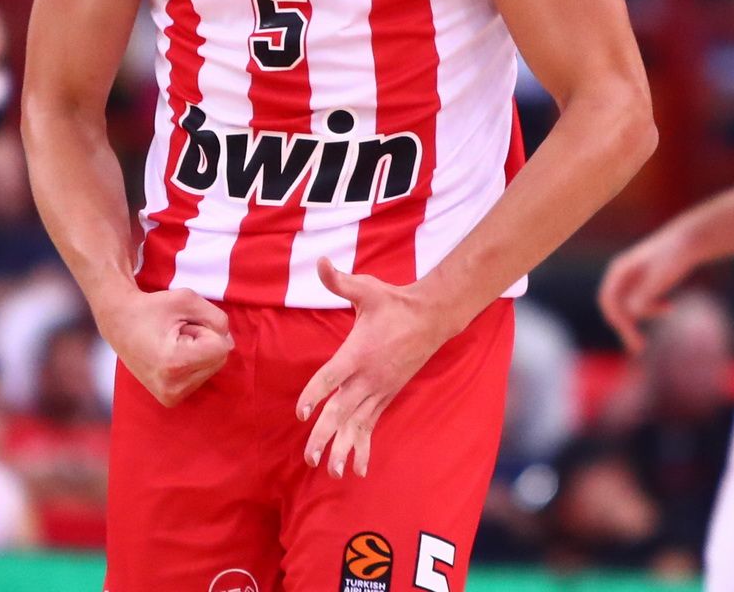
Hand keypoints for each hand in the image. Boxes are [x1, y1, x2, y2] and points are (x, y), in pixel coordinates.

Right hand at [96, 287, 232, 407]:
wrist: (118, 324)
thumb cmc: (152, 308)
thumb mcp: (188, 299)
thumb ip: (217, 318)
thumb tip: (229, 344)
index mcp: (175, 364)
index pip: (221, 347)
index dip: (205, 328)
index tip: (179, 326)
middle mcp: (173, 387)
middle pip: (220, 359)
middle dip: (204, 341)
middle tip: (174, 334)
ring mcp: (171, 397)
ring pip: (213, 367)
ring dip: (199, 351)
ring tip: (171, 343)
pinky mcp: (171, 400)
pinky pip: (202, 376)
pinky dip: (193, 362)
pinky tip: (171, 356)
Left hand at [296, 258, 453, 478]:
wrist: (431, 317)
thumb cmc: (393, 302)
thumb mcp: (366, 288)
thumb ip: (339, 279)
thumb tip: (319, 260)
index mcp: (358, 353)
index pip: (331, 377)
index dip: (315, 394)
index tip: (301, 412)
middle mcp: (369, 377)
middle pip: (342, 410)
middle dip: (325, 435)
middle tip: (309, 457)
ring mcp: (380, 390)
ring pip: (358, 424)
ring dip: (344, 449)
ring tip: (332, 473)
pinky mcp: (388, 395)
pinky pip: (372, 425)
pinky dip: (364, 446)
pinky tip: (359, 469)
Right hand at [598, 230, 694, 353]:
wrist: (689, 241)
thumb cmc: (674, 257)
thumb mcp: (660, 278)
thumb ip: (644, 296)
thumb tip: (631, 314)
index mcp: (619, 270)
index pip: (609, 301)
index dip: (619, 321)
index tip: (633, 337)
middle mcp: (621, 275)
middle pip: (615, 307)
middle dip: (627, 326)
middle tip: (639, 347)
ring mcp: (631, 279)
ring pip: (629, 306)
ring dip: (645, 314)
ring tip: (668, 311)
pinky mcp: (643, 283)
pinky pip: (641, 303)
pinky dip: (652, 309)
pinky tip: (670, 308)